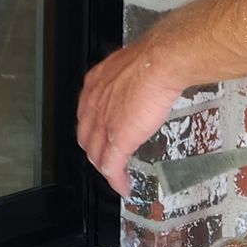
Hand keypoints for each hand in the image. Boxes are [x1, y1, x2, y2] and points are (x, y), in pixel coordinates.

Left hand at [77, 30, 186, 197]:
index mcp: (95, 84)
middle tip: (107, 159)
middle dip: (95, 151)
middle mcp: (93, 103)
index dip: (93, 128)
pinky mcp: (118, 139)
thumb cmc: (153, 58)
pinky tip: (123, 187)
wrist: (159, 63)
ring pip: (96, 154)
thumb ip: (132, 78)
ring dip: (105, 167)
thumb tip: (146, 80)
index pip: (86, 114)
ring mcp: (103, 123)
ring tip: (115, 175)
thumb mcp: (133, 66)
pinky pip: (111, 166)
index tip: (102, 135)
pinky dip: (116, 180)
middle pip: (86, 136)